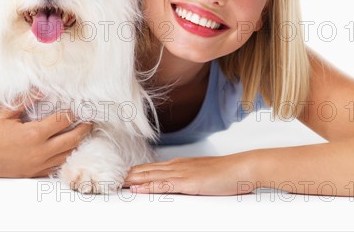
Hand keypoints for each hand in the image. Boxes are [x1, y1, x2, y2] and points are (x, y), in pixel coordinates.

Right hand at [0, 103, 92, 177]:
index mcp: (33, 134)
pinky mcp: (32, 173)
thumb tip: (43, 88)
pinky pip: (55, 167)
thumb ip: (26, 100)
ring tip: (83, 134)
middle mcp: (39, 152)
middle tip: (91, 121)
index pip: (63, 121)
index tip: (79, 106)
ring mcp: (36, 165)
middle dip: (84, 129)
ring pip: (67, 155)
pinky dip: (64, 158)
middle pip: (72, 139)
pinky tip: (67, 151)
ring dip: (77, 144)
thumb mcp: (5, 113)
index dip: (73, 112)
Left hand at [124, 153, 258, 195]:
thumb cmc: (226, 173)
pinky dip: (148, 186)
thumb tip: (179, 184)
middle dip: (129, 176)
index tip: (122, 176)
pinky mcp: (188, 182)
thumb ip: (189, 178)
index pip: (152, 168)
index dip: (136, 172)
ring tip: (117, 183)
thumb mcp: (203, 175)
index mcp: (180, 164)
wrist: (241, 168)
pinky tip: (138, 188)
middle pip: (147, 170)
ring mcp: (182, 173)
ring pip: (151, 176)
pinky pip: (164, 185)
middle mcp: (177, 166)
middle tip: (112, 180)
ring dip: (133, 180)